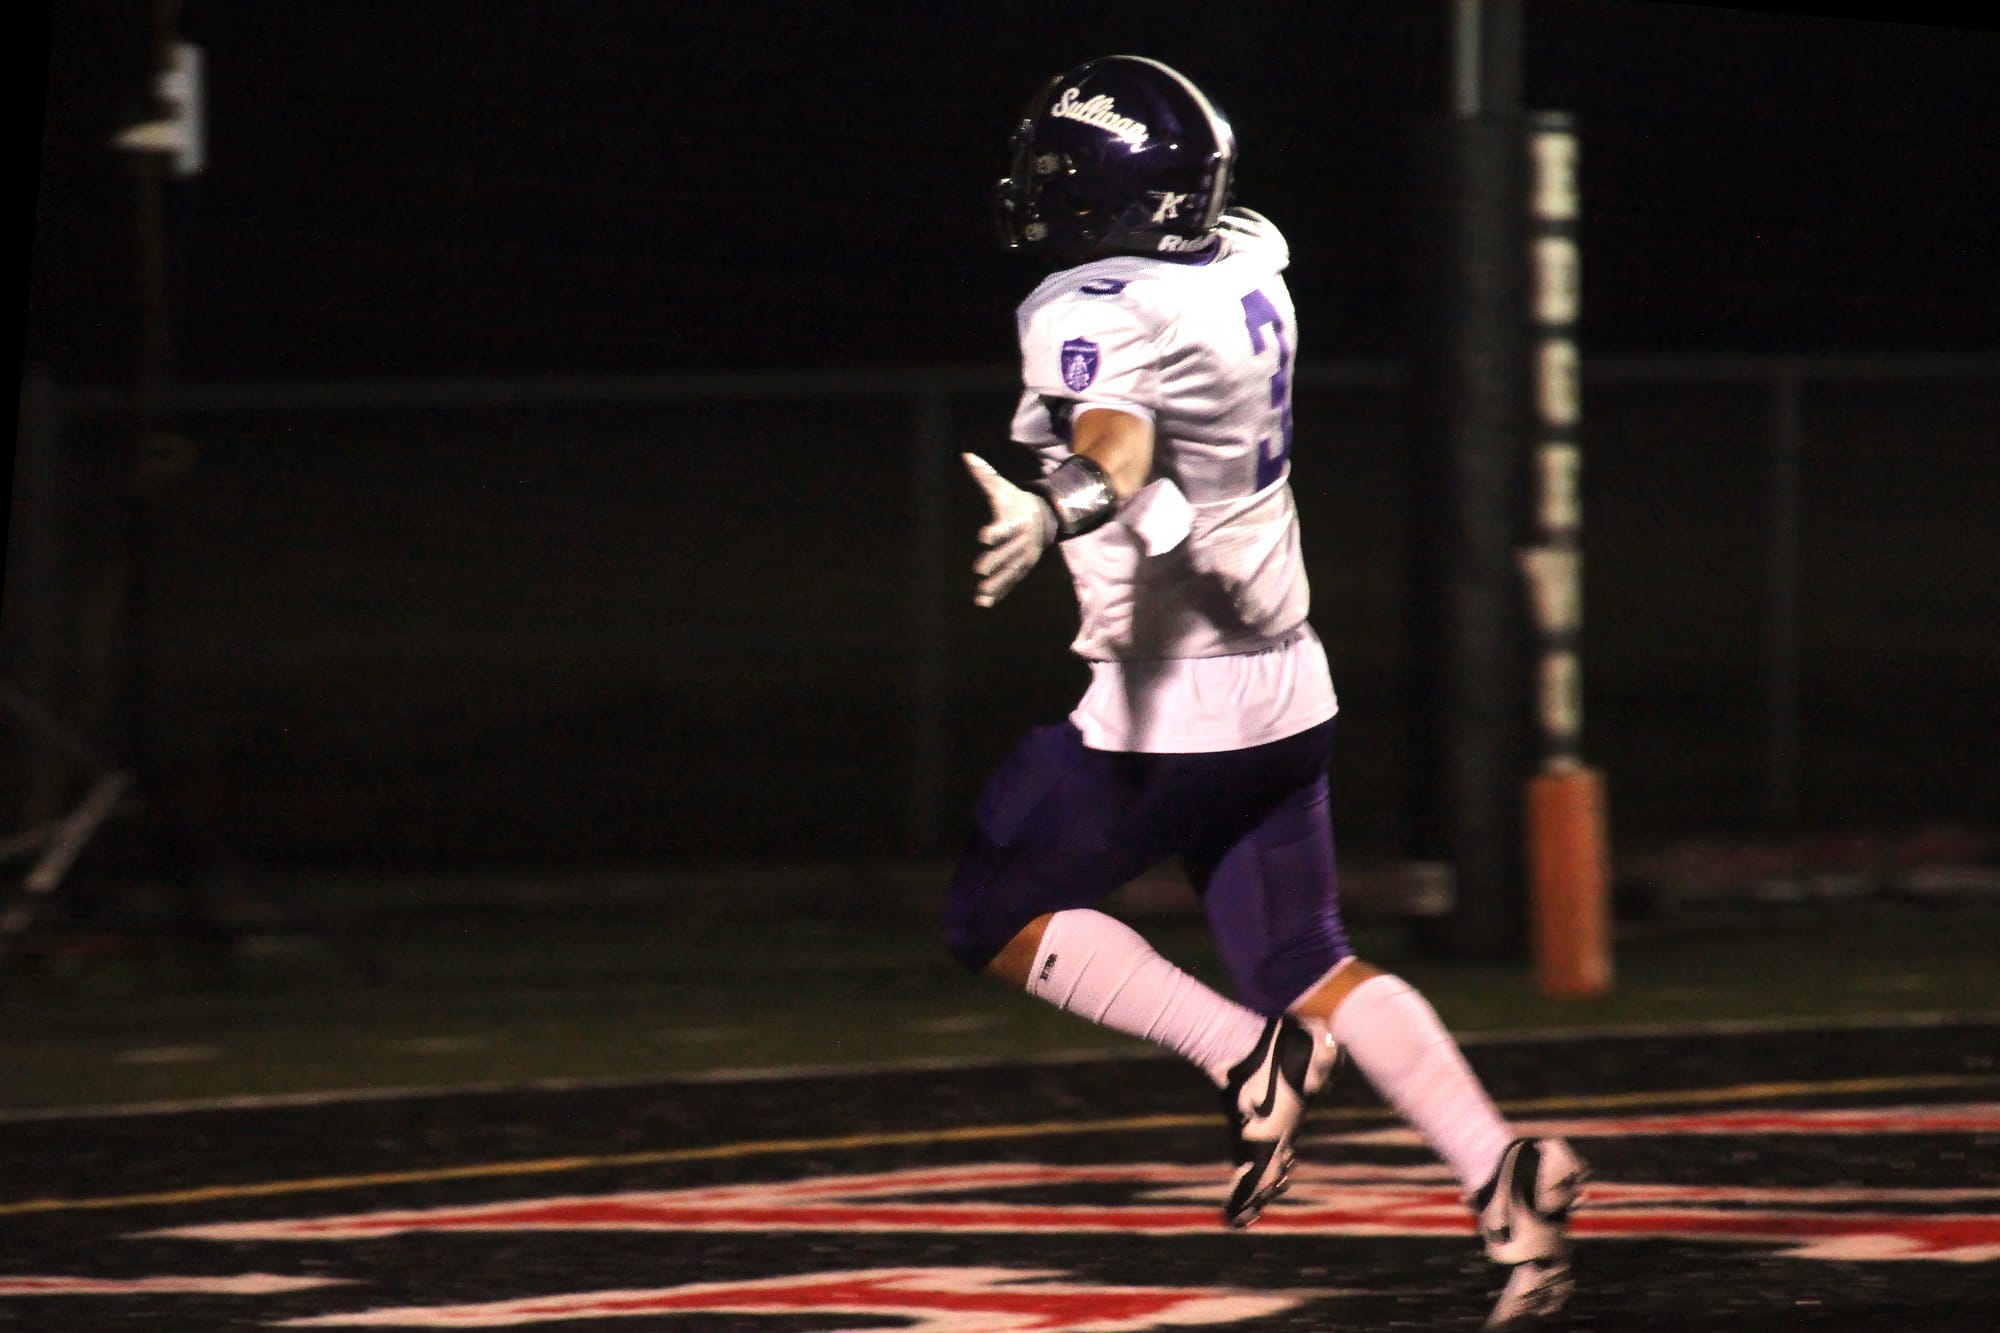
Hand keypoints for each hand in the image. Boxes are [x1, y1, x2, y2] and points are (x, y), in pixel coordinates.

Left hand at [963, 453, 1054, 607]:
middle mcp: (1022, 539)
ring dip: (997, 584)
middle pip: (1008, 552)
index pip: (1005, 526)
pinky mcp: (1024, 566)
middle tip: (979, 571)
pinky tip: (984, 602)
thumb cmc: (1014, 500)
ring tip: (980, 596)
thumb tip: (967, 456)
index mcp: (1016, 519)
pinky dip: (1000, 592)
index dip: (995, 532)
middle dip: (995, 561)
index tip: (983, 537)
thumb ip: (984, 475)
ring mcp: (1025, 555)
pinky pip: (1012, 581)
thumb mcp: (1002, 487)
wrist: (1045, 515)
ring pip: (1011, 571)